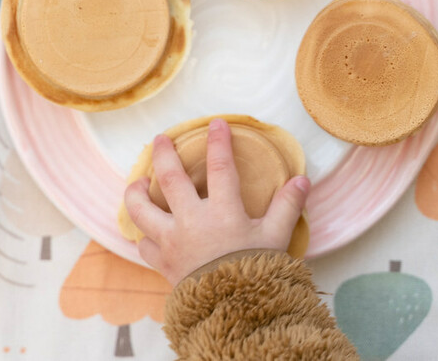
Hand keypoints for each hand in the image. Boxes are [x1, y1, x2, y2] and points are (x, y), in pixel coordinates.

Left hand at [124, 118, 309, 285]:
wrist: (234, 313)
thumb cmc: (256, 273)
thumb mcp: (277, 238)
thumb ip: (287, 206)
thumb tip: (302, 180)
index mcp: (222, 212)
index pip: (219, 167)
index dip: (218, 142)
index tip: (216, 124)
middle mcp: (191, 222)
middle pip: (169, 179)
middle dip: (162, 154)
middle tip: (160, 140)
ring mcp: (172, 242)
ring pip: (141, 210)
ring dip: (136, 193)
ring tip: (138, 183)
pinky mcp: (162, 263)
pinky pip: (144, 245)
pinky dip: (143, 236)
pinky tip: (147, 230)